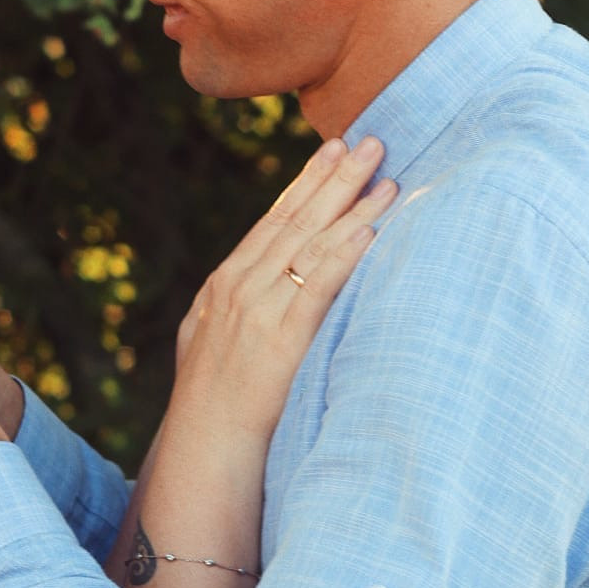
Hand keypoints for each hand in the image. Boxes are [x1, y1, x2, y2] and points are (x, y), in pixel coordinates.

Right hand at [171, 135, 394, 446]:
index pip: (272, 221)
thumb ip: (231, 311)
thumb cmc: (212, 406)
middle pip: (296, 219)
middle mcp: (240, 287)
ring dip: (351, 205)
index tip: (333, 151)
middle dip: (335, 178)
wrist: (203, 447)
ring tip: (386, 174)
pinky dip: (346, 252)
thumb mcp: (208, 344)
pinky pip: (320, 284)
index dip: (305, 183)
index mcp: (224, 284)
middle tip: (369, 140)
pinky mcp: (282, 337)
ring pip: (311, 243)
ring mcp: (260, 309)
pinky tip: (370, 228)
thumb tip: (248, 292)